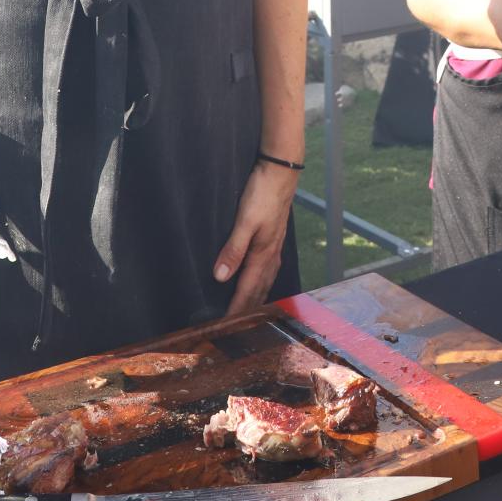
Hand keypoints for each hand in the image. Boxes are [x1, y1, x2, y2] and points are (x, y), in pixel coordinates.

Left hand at [215, 159, 299, 316]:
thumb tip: (220, 277)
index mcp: (263, 254)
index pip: (247, 290)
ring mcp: (275, 246)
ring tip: (248, 313)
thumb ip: (233, 250)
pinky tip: (259, 280)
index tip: (224, 327)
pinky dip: (262, 282)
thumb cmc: (262, 194)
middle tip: (235, 328)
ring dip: (256, 298)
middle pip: (259, 290)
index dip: (235, 310)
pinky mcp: (274, 238)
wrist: (281, 172)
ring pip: (265, 281)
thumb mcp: (244, 221)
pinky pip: (268, 269)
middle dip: (247, 310)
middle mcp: (271, 255)